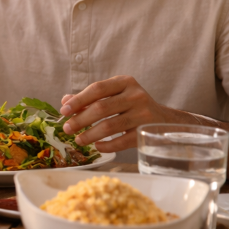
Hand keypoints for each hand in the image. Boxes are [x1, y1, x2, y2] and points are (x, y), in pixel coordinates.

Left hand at [60, 76, 181, 151]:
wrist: (165, 120)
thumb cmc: (132, 106)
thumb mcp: (114, 96)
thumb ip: (91, 98)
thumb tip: (65, 101)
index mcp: (125, 82)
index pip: (97, 88)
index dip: (78, 100)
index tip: (63, 111)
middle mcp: (136, 95)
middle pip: (101, 108)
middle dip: (80, 120)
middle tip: (67, 129)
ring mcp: (143, 114)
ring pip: (110, 126)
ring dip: (90, 134)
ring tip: (78, 140)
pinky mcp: (146, 132)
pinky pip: (122, 141)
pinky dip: (107, 145)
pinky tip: (97, 146)